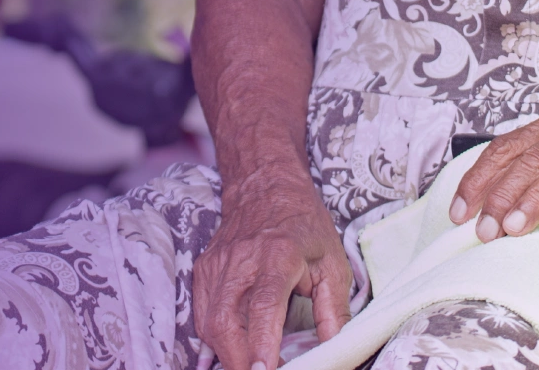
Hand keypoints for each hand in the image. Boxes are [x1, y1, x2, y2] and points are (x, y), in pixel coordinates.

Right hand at [194, 169, 350, 369]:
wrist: (266, 187)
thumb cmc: (305, 226)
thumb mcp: (333, 263)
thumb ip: (334, 312)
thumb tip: (336, 352)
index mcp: (278, 255)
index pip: (264, 305)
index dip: (262, 343)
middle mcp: (241, 260)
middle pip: (226, 320)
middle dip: (238, 362)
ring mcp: (217, 265)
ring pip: (210, 322)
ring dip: (227, 355)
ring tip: (249, 367)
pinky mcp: (203, 270)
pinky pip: (203, 315)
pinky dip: (216, 339)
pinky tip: (234, 350)